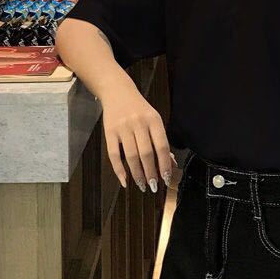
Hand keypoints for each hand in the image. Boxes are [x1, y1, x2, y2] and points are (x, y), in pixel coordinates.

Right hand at [99, 78, 176, 192]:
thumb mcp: (154, 119)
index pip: (161, 146)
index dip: (164, 164)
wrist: (117, 91)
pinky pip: (113, 155)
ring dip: (137, 174)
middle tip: (153, 186)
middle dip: (151, 173)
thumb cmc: (140, 109)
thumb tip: (170, 164)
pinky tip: (124, 180)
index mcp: (154, 120)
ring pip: (131, 156)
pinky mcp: (109, 132)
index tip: (166, 179)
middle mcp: (139, 123)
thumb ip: (161, 140)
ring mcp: (123, 127)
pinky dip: (119, 170)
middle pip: (146, 153)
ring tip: (142, 185)